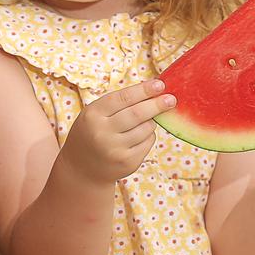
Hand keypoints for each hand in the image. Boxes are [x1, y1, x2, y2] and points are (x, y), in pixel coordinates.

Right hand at [60, 79, 174, 183]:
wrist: (83, 169)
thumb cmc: (92, 133)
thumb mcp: (95, 114)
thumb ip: (118, 103)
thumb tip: (153, 91)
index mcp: (92, 115)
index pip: (123, 98)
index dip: (143, 90)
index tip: (160, 85)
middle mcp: (102, 133)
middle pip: (137, 114)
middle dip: (157, 104)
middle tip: (171, 99)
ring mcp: (115, 150)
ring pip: (146, 129)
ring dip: (151, 122)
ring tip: (144, 121)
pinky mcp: (128, 163)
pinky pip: (148, 143)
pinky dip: (148, 136)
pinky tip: (138, 137)